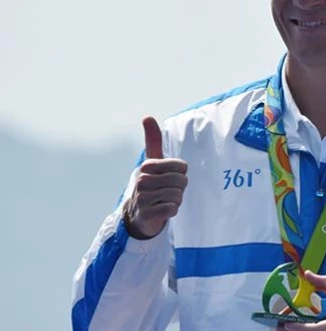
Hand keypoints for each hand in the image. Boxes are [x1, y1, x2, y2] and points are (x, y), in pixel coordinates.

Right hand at [123, 116, 188, 239]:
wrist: (139, 213)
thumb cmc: (152, 183)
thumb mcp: (153, 161)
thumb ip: (153, 140)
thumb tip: (147, 116)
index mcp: (147, 166)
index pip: (182, 167)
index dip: (181, 174)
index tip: (169, 177)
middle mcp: (142, 180)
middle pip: (181, 181)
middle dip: (180, 188)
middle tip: (168, 191)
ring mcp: (142, 198)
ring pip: (177, 196)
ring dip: (175, 200)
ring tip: (164, 200)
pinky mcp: (146, 214)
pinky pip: (172, 209)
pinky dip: (171, 211)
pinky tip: (162, 210)